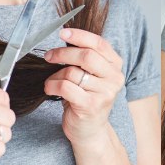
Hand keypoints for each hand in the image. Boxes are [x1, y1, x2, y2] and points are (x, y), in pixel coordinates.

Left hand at [43, 29, 124, 145]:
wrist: (90, 130)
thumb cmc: (87, 98)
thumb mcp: (91, 75)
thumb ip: (86, 57)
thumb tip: (65, 36)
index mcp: (115, 65)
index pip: (99, 43)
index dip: (79, 36)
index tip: (63, 33)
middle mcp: (114, 78)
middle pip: (85, 56)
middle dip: (62, 53)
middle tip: (49, 56)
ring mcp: (104, 93)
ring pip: (72, 72)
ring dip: (55, 74)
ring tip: (52, 80)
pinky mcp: (91, 106)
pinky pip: (65, 87)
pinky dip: (52, 85)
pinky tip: (50, 89)